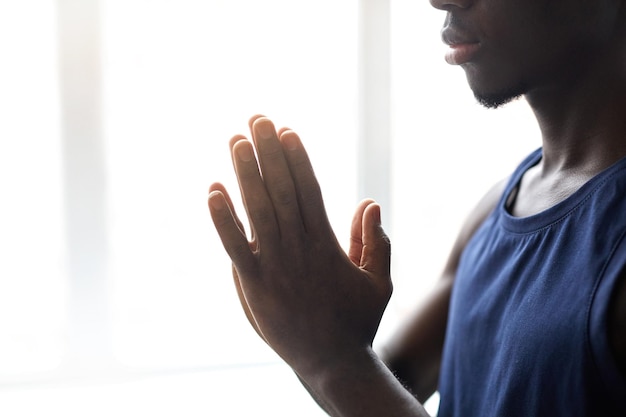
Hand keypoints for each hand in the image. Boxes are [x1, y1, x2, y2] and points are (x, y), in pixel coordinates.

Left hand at [208, 116, 391, 378]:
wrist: (333, 365)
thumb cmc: (357, 322)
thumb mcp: (380, 282)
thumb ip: (375, 243)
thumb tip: (370, 204)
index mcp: (327, 244)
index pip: (309, 189)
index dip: (297, 158)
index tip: (287, 131)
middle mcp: (299, 249)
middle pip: (281, 189)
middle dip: (268, 151)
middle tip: (257, 119)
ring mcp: (274, 267)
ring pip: (257, 210)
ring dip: (245, 173)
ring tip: (236, 140)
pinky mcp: (253, 285)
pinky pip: (233, 246)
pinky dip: (222, 218)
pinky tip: (212, 190)